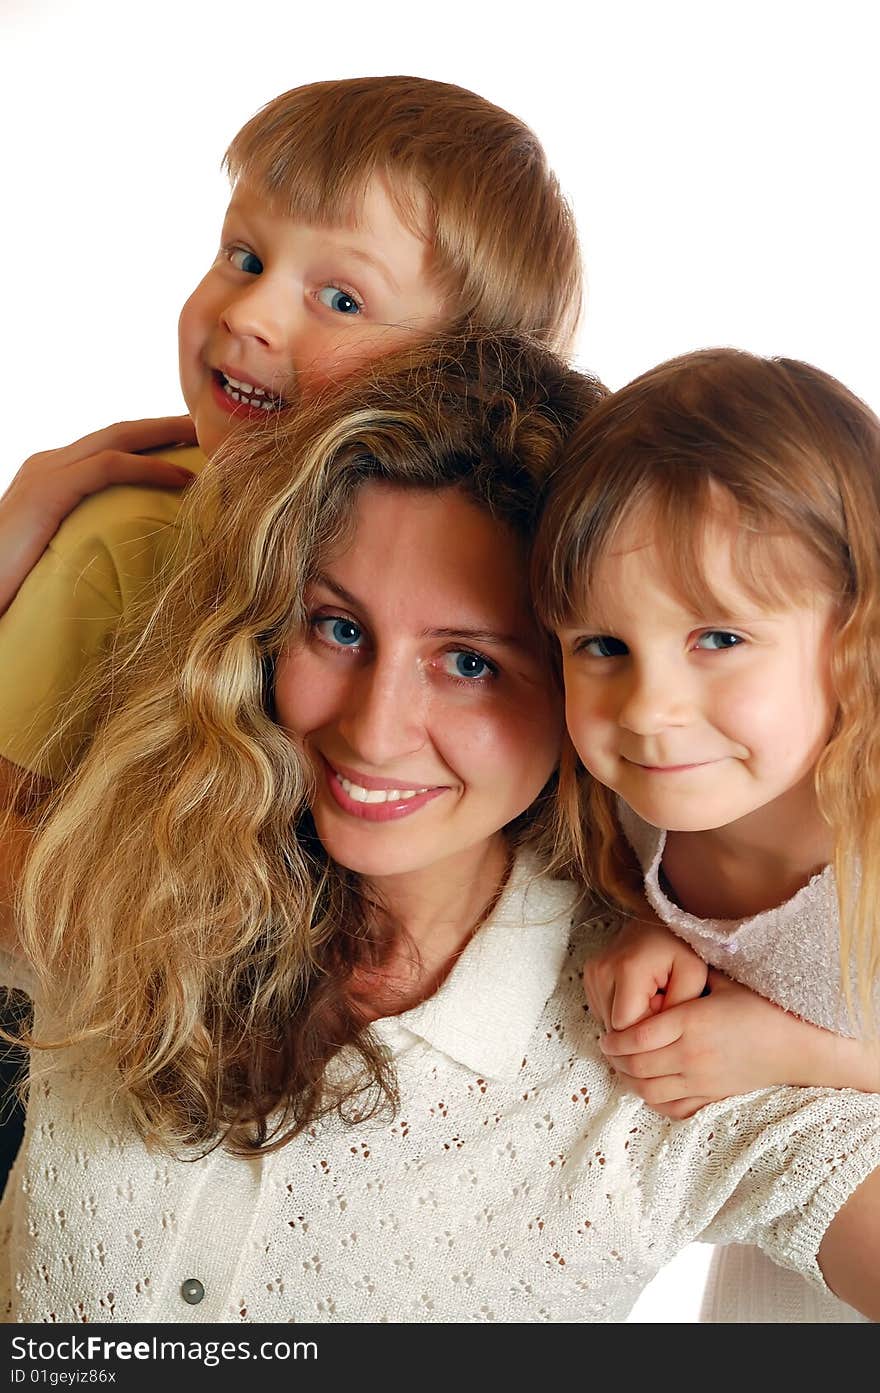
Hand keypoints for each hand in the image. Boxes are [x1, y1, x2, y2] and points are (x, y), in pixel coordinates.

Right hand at [0, 416, 197, 614]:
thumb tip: (135, 552)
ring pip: (119, 439)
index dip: (152, 441)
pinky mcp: (48, 490)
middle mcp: (48, 464)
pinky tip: (185, 477)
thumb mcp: (63, 553)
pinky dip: (151, 468)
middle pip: (119, 432)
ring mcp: (46, 472)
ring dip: (168, 436)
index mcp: (51, 476)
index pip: (109, 447)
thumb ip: (92, 538)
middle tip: (210, 426)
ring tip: (209, 441)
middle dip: (167, 426)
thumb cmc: (15, 585)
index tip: (192, 444)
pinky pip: (109, 467)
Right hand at [583, 916, 708, 1032]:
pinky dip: (621, 1012)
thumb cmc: (679, 946)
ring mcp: (592, 974)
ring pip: (607, 1024)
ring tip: (650, 998)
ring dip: (630, 1020)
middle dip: (639, 1027)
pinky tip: (637, 998)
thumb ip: (681, 1008)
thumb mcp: (694, 974)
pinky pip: (603, 1013)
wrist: (657, 922)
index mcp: (627, 969)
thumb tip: (659, 1036)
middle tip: (660, 1003)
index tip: (665, 1008)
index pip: (627, 1029)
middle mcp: (601, 971)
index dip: (649, 1030)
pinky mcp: (589, 978)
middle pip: (614, 1029)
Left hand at [598, 970, 858, 1118]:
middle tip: (609, 1049)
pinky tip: (649, 1085)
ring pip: (649, 1090)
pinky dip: (654, 1099)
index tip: (606, 1034)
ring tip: (624, 1066)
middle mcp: (692, 1055)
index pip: (638, 1036)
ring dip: (630, 1080)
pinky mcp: (712, 1096)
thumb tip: (664, 957)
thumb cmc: (762, 1006)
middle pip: (637, 1066)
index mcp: (692, 1022)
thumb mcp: (724, 981)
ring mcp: (702, 1080)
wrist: (798, 1044)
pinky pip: (672, 1107)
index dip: (615, 1039)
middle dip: (616, 1060)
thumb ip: (691, 975)